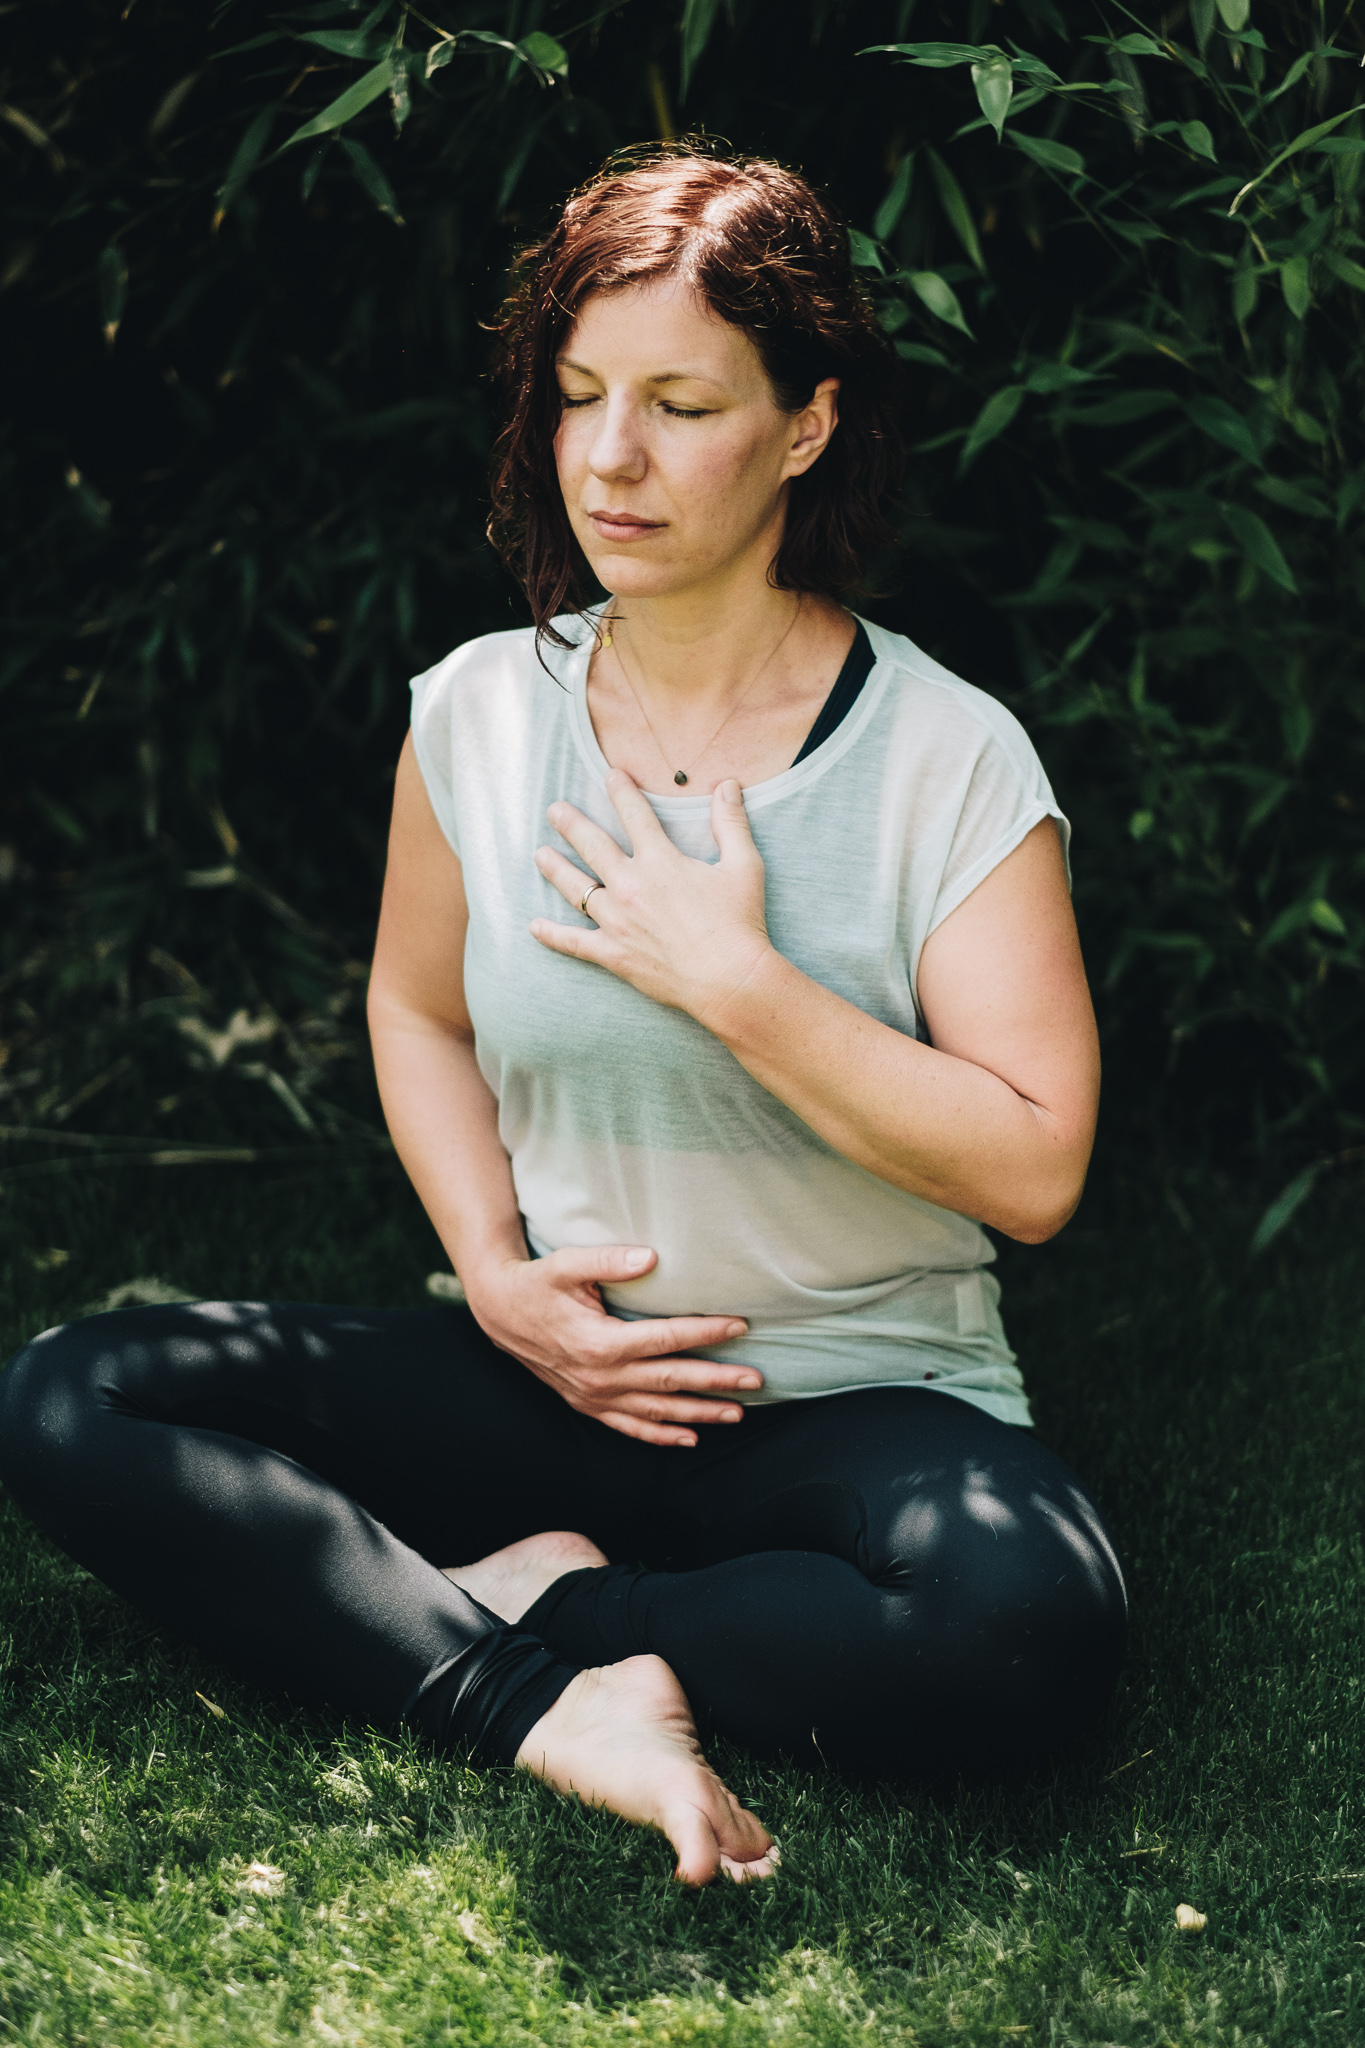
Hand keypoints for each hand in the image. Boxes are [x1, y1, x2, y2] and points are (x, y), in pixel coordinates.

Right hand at [462, 1243, 762, 1446]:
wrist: (499, 1312)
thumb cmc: (537, 1283)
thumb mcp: (566, 1264)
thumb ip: (608, 1260)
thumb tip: (651, 1258)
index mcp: (599, 1341)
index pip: (665, 1339)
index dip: (705, 1332)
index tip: (739, 1325)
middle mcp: (599, 1377)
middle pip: (670, 1380)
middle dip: (716, 1381)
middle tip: (756, 1379)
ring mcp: (593, 1396)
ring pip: (656, 1410)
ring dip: (699, 1413)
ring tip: (737, 1413)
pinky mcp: (587, 1405)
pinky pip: (629, 1427)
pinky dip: (660, 1435)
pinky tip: (689, 1438)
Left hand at [530, 771, 772, 1029]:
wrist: (729, 979)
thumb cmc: (739, 923)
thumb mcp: (743, 866)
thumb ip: (732, 823)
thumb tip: (729, 784)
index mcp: (660, 861)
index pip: (634, 815)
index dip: (621, 791)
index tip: (610, 774)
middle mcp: (631, 886)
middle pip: (592, 846)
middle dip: (571, 824)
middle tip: (554, 810)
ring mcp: (617, 921)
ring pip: (576, 889)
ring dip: (555, 869)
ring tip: (540, 855)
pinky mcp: (613, 954)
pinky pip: (574, 942)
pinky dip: (552, 935)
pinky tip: (535, 926)